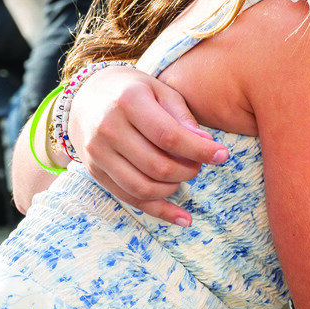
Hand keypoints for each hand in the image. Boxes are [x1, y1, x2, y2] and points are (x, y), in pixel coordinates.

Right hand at [67, 66, 227, 224]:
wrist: (87, 95)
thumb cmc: (133, 90)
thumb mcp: (160, 91)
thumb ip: (182, 117)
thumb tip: (206, 144)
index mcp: (129, 102)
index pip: (169, 136)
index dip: (199, 150)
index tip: (222, 155)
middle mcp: (108, 128)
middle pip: (157, 166)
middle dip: (188, 170)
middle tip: (199, 164)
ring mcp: (97, 153)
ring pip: (143, 187)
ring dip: (174, 188)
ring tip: (186, 175)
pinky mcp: (95, 171)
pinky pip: (129, 198)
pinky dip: (159, 211)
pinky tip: (183, 217)